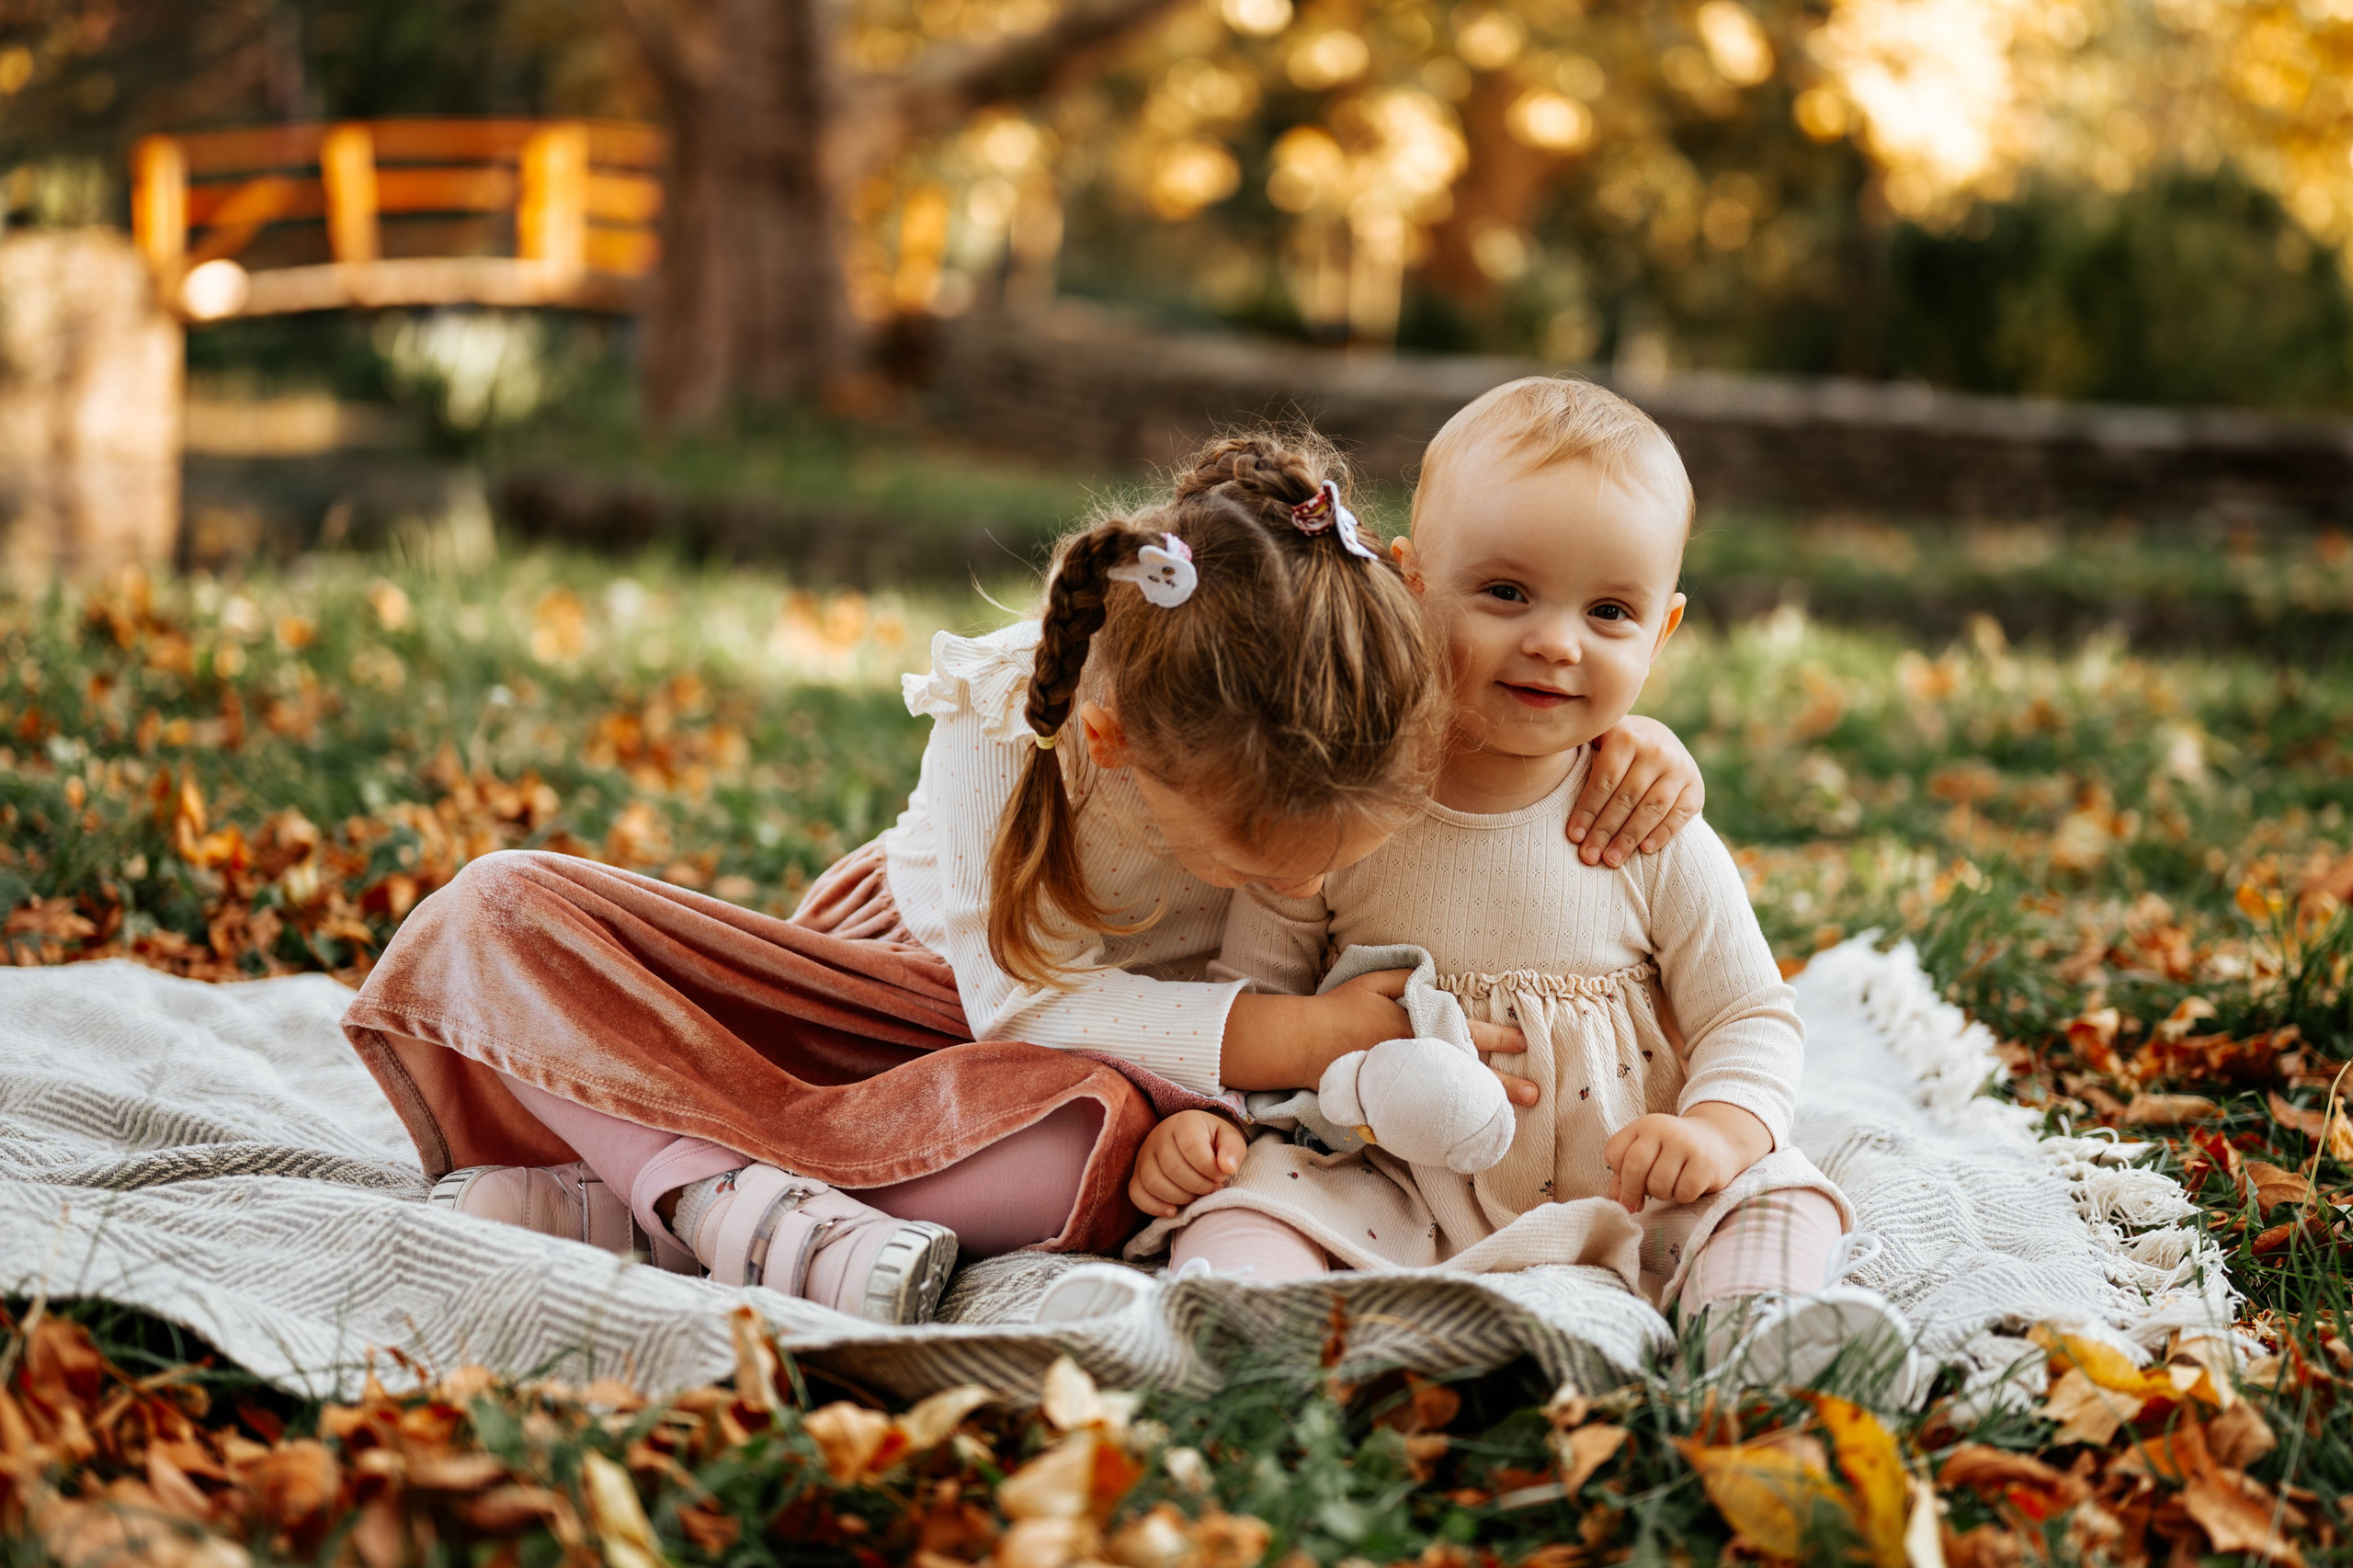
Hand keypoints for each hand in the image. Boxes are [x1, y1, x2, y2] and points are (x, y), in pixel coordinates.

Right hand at [1130, 1109, 1245, 1218]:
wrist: (1195, 1137)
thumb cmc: (1214, 1141)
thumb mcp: (1230, 1138)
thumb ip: (1233, 1150)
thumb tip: (1228, 1167)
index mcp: (1184, 1122)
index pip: (1191, 1147)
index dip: (1209, 1168)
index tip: (1221, 1175)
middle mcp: (1159, 1135)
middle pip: (1172, 1168)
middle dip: (1198, 1185)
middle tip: (1212, 1188)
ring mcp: (1144, 1155)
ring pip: (1153, 1182)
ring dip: (1180, 1197)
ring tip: (1197, 1195)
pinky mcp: (1136, 1173)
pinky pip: (1136, 1193)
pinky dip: (1154, 1207)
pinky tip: (1174, 1210)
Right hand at [1322, 970, 1539, 1108]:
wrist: (1304, 1042)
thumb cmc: (1338, 1009)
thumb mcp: (1372, 981)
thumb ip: (1404, 977)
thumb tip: (1434, 978)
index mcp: (1416, 1026)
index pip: (1466, 1031)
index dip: (1497, 1037)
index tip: (1523, 1043)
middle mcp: (1415, 1056)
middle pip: (1467, 1071)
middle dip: (1503, 1084)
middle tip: (1535, 1093)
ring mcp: (1405, 1083)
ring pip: (1451, 1097)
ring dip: (1480, 1106)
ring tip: (1509, 1120)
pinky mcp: (1389, 1102)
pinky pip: (1424, 1114)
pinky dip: (1445, 1124)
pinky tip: (1465, 1134)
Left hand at [1569, 716, 1703, 867]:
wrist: (1659, 738)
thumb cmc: (1614, 748)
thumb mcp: (1598, 739)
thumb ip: (1579, 750)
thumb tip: (1541, 761)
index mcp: (1626, 736)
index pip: (1604, 779)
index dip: (1588, 810)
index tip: (1573, 837)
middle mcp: (1656, 749)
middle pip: (1626, 798)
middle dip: (1605, 830)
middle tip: (1588, 857)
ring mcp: (1680, 768)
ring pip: (1652, 809)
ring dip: (1629, 838)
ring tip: (1610, 860)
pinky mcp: (1696, 788)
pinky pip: (1679, 815)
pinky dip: (1663, 834)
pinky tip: (1644, 851)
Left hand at [1603, 1110, 1747, 1211]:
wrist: (1719, 1140)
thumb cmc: (1674, 1152)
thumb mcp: (1647, 1154)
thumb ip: (1625, 1175)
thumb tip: (1617, 1202)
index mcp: (1644, 1125)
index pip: (1613, 1153)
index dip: (1617, 1174)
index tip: (1628, 1180)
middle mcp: (1663, 1129)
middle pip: (1634, 1168)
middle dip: (1632, 1192)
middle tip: (1638, 1203)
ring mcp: (1686, 1144)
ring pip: (1658, 1186)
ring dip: (1661, 1194)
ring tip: (1670, 1184)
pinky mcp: (1705, 1163)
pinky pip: (1683, 1193)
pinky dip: (1683, 1196)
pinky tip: (1689, 1185)